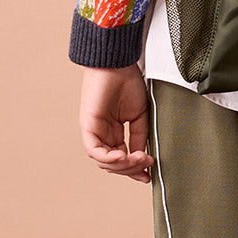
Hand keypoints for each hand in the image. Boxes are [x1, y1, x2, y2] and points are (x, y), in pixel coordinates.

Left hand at [79, 64, 154, 183]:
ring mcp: (94, 132)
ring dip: (123, 165)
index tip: (149, 174)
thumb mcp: (140, 114)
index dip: (135, 169)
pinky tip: (123, 156)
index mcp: (114, 131)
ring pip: (104, 162)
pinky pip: (95, 151)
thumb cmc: (128, 82)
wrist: (118, 64)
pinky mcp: (88, 127)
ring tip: (138, 158)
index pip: (122, 158)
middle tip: (147, 163)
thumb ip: (139, 137)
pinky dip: (109, 158)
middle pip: (114, 164)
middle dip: (131, 168)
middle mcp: (103, 134)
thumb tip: (141, 157)